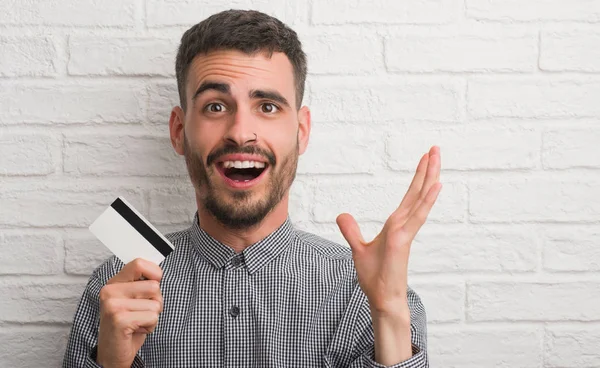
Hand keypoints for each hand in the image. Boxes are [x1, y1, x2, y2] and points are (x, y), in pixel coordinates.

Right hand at [97, 258, 163, 367]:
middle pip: (154, 286)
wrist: (112, 354)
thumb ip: (141, 284)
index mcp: (114, 283)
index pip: (139, 263)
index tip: (155, 282)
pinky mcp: (119, 320)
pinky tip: (136, 330)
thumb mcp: (133, 300)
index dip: (155, 273)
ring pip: (156, 303)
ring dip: (153, 316)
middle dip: (156, 302)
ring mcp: (113, 305)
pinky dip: (150, 326)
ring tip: (138, 322)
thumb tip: (158, 272)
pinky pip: (153, 317)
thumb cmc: (128, 326)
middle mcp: (110, 291)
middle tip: (141, 313)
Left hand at [337, 146, 441, 313]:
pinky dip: (426, 201)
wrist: (381, 297)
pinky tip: (436, 185)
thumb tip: (341, 214)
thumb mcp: (358, 248)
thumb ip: (352, 230)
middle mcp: (404, 224)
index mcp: (396, 224)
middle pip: (418, 191)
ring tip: (436, 156)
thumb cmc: (375, 276)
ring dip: (429, 176)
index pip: (410, 196)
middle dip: (427, 169)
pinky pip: (417, 216)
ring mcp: (405, 230)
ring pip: (420, 198)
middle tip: (436, 148)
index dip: (418, 177)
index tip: (425, 159)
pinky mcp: (403, 239)